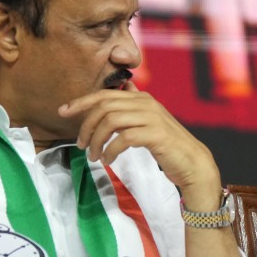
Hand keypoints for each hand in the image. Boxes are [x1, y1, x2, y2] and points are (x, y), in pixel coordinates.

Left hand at [59, 83, 221, 208]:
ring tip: (94, 156)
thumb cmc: (166, 146)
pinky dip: (111, 150)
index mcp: (142, 99)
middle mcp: (146, 104)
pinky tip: (109, 159)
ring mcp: (152, 118)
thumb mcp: (147, 123)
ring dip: (97, 140)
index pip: (104, 94)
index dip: (81, 102)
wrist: (192, 162)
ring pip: (111, 122)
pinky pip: (123, 138)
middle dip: (86, 126)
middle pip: (104, 107)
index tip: (64, 111)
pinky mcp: (156, 135)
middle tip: (81, 145)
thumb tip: (118, 93)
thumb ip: (131, 110)